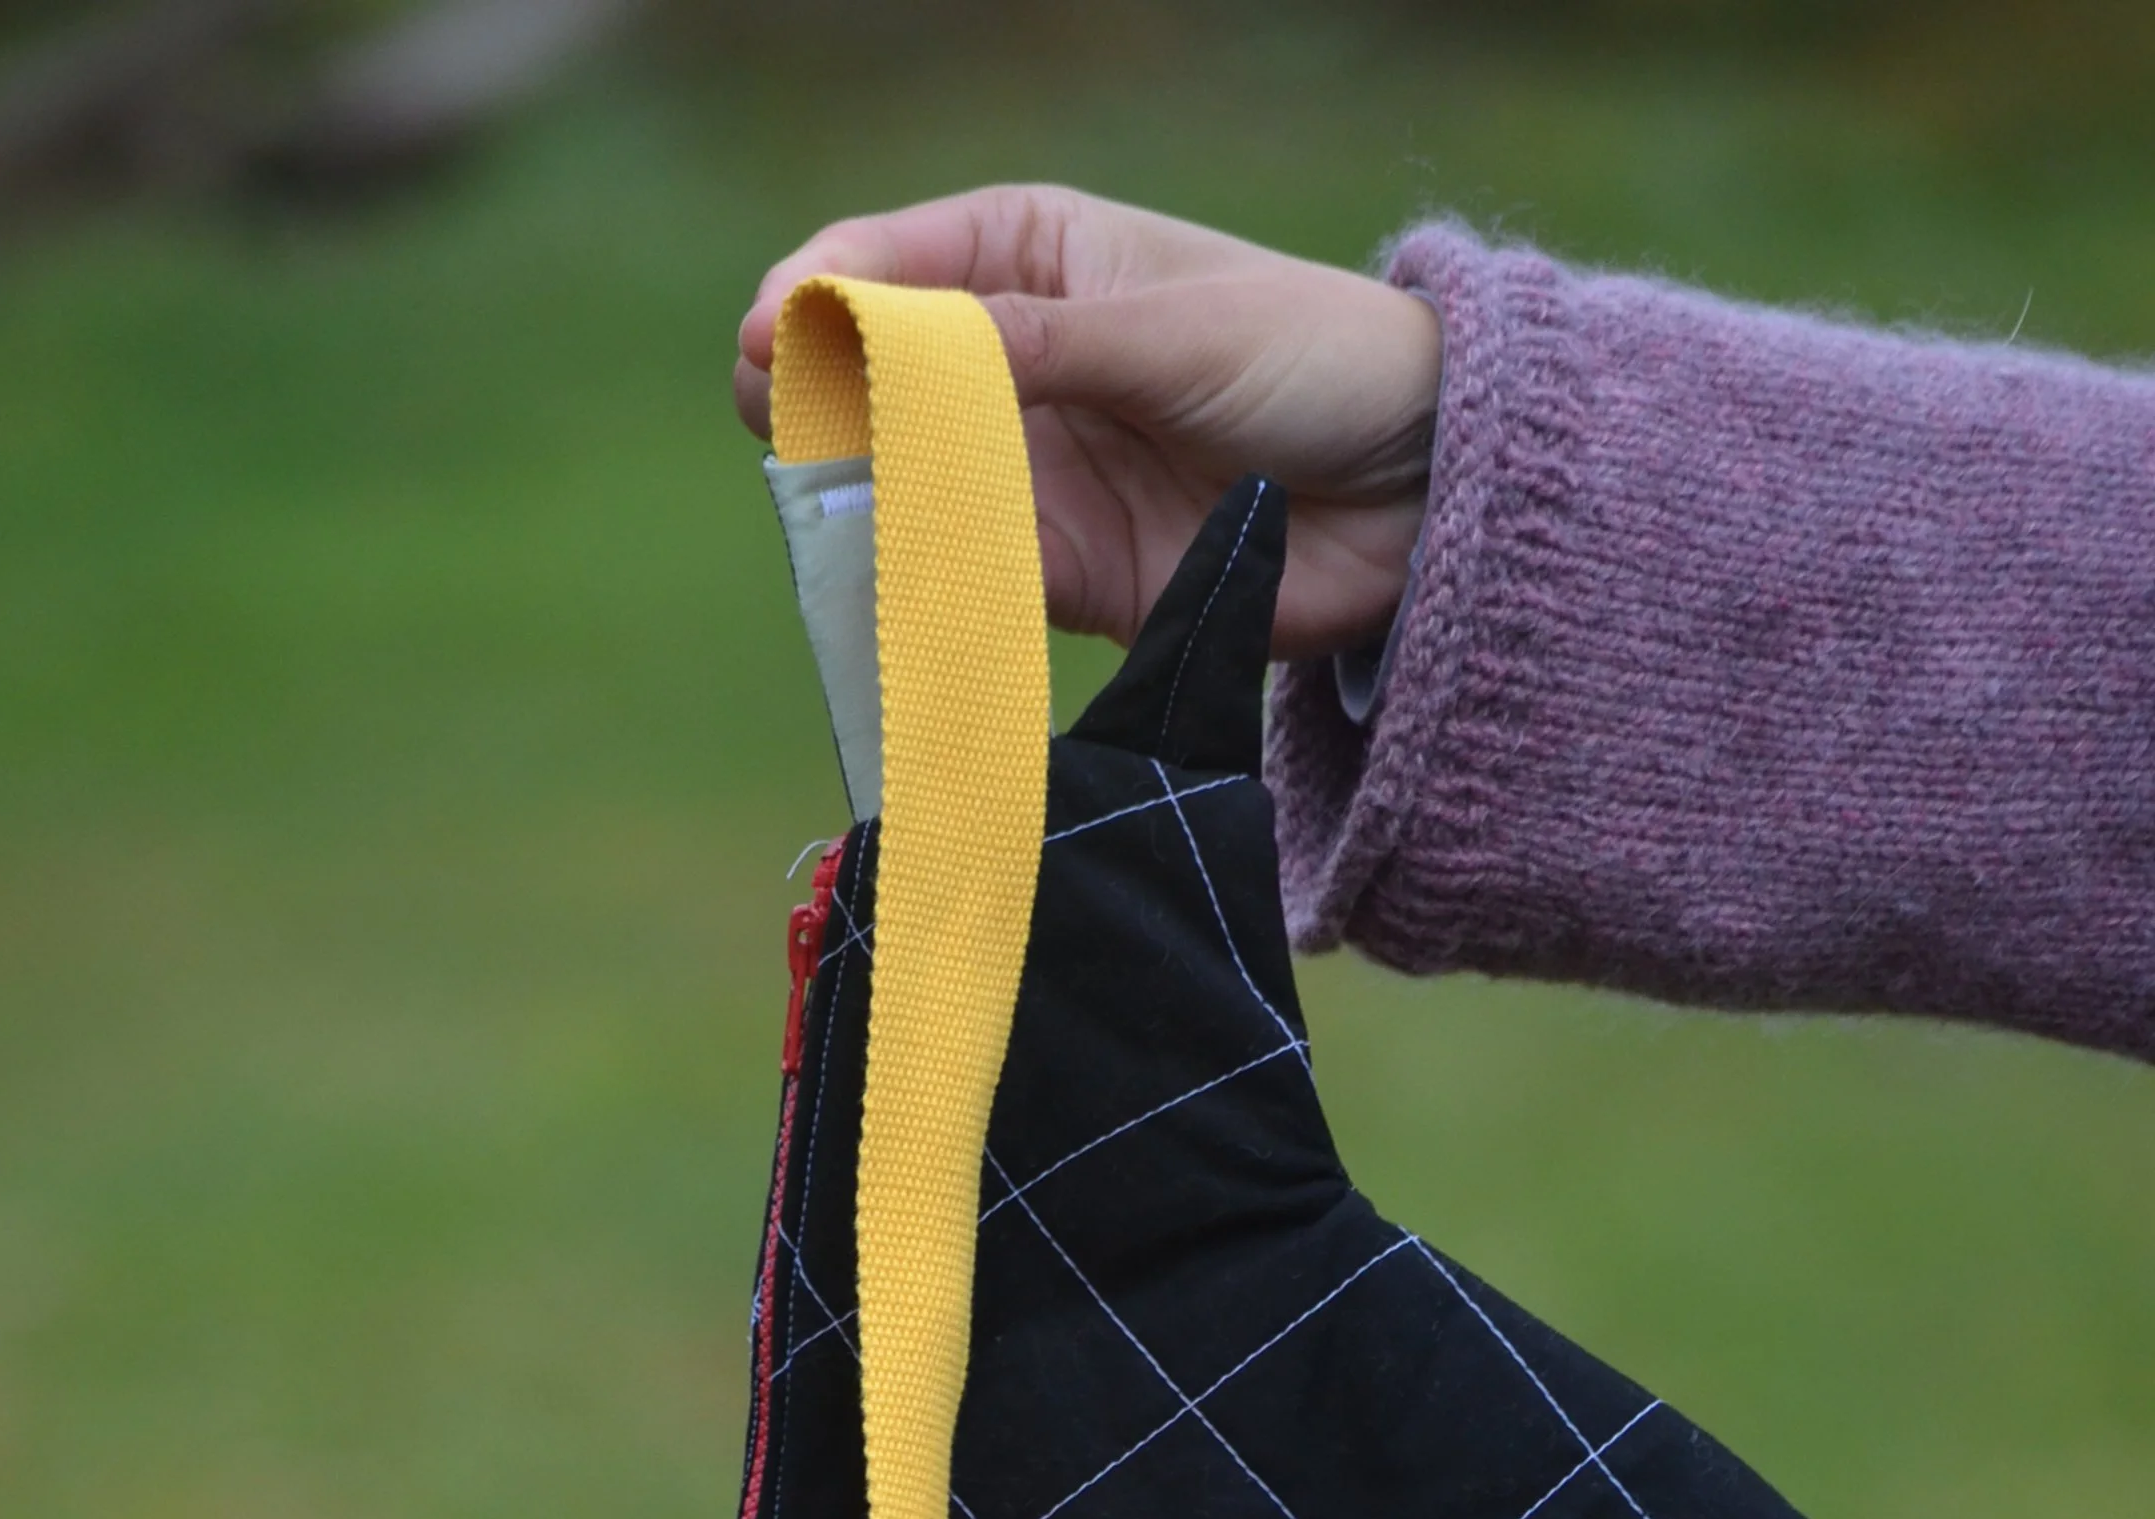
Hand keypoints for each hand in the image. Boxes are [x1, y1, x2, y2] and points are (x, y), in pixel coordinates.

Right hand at [737, 184, 1440, 660]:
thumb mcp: (1168, 331)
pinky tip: (891, 588)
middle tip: (780, 430)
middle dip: (815, 403)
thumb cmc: (1313, 360)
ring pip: (900, 486)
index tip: (771, 339)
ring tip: (828, 515)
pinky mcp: (1057, 573)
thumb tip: (891, 348)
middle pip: (869, 379)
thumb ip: (1031, 348)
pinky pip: (963, 579)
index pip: (886, 262)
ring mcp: (1029, 470)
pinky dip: (923, 587)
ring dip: (858, 503)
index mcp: (1033, 258)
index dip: (817, 297)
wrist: (1420, 493)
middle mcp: (1012, 361)